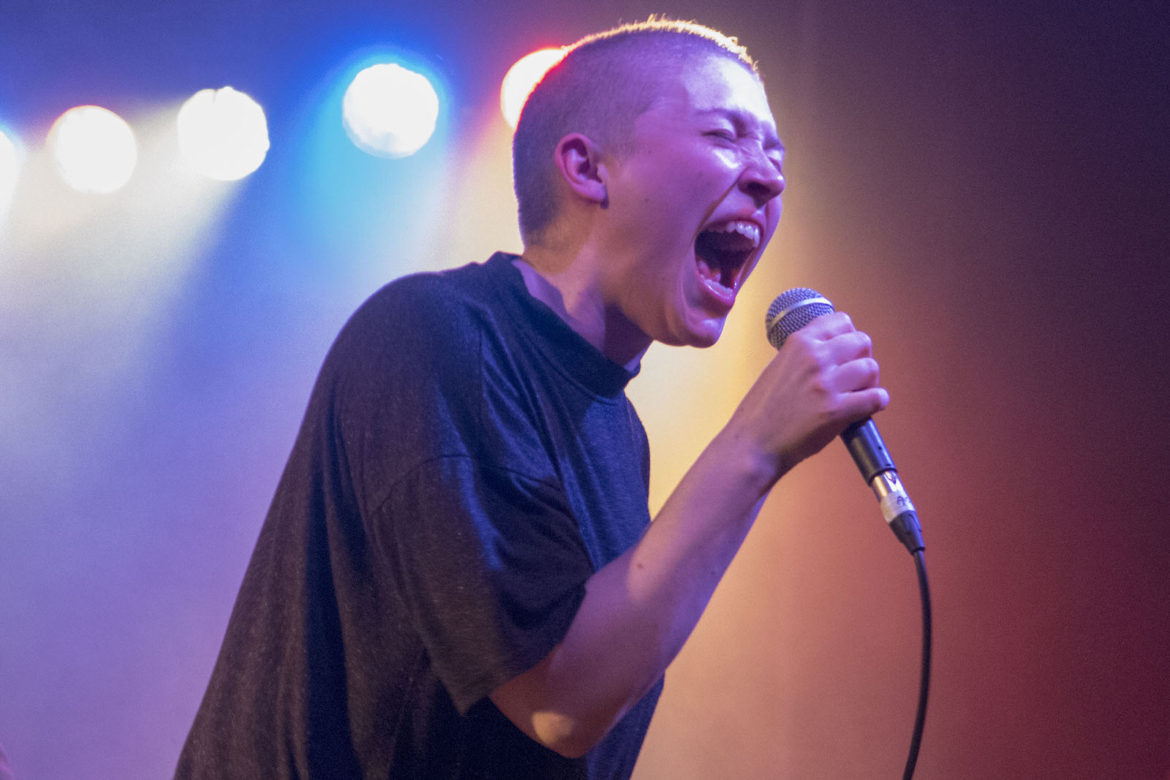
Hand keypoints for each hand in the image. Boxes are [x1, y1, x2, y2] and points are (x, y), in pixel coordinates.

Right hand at [728, 311, 888, 480]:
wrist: (752, 443)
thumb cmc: (762, 412)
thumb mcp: (778, 367)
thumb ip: (804, 356)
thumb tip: (832, 354)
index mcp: (799, 343)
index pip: (841, 321)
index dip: (849, 337)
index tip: (847, 352)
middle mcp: (814, 357)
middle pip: (862, 342)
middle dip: (862, 359)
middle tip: (854, 378)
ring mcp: (826, 383)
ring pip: (871, 368)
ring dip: (870, 383)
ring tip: (858, 395)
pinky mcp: (836, 410)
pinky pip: (876, 398)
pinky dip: (877, 403)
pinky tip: (865, 409)